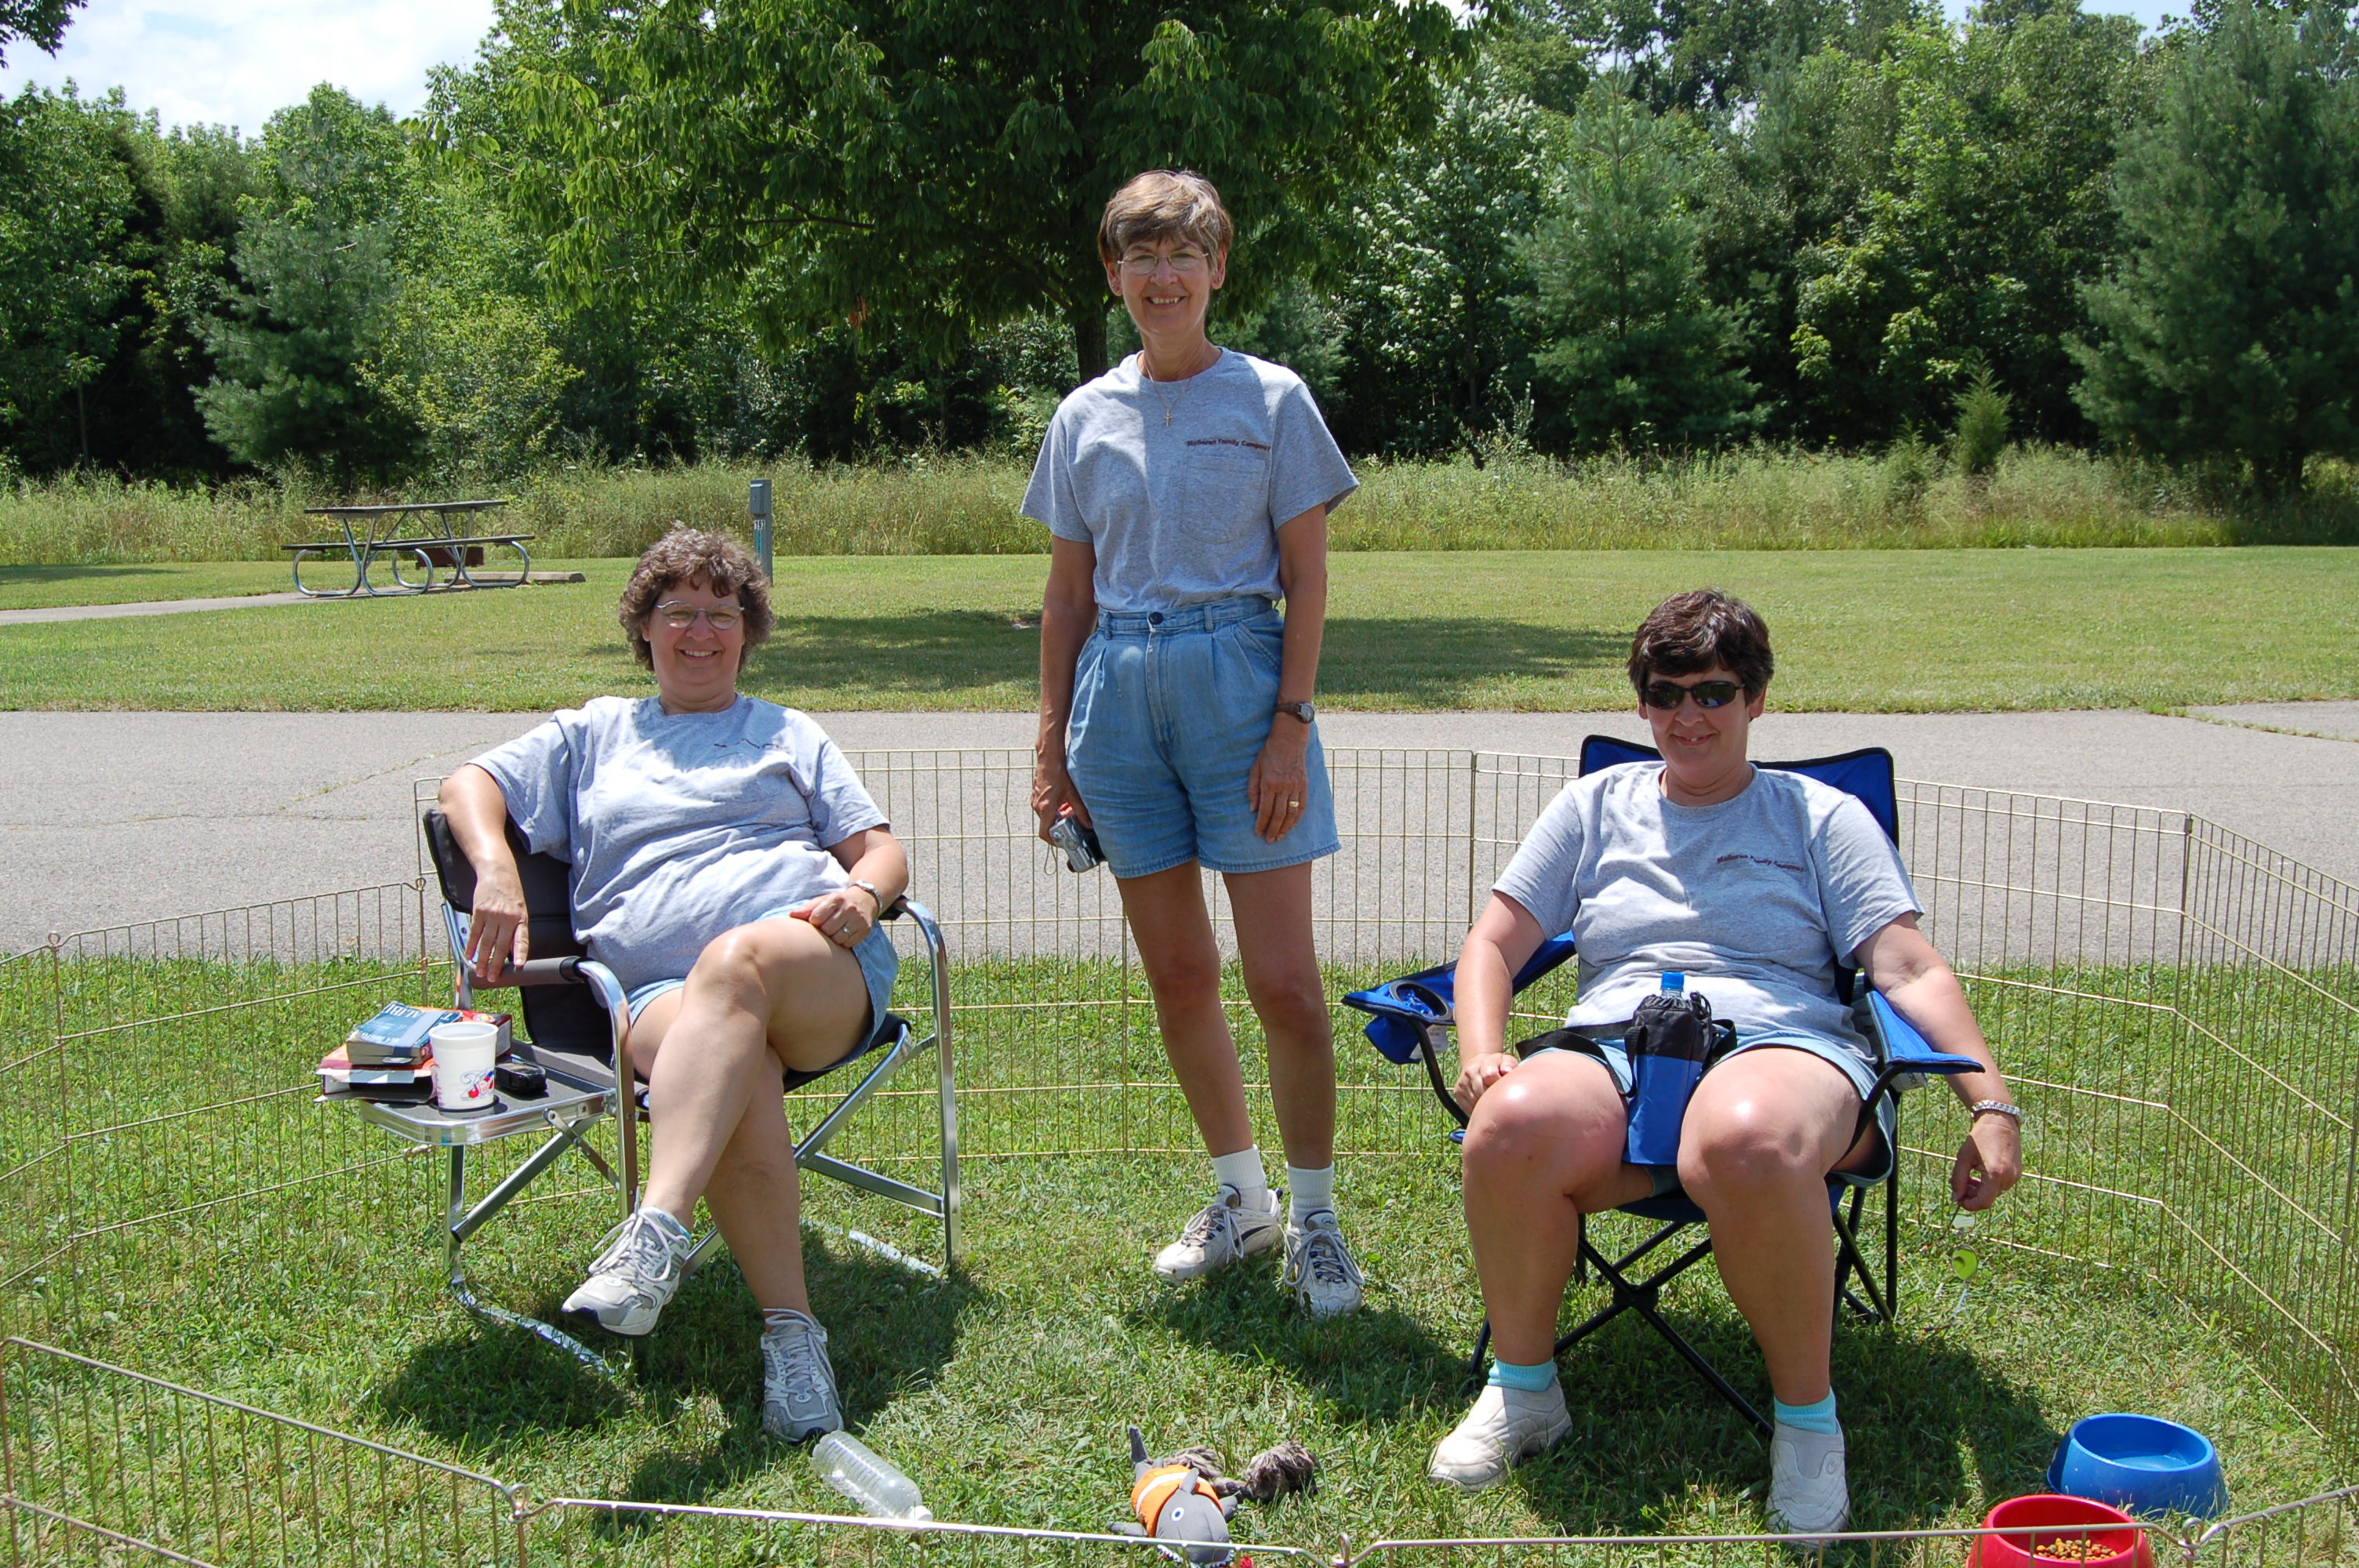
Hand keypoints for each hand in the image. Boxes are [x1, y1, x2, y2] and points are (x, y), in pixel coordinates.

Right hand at [464, 871, 528, 984]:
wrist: (498, 873)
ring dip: (482, 959)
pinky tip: (469, 955)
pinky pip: (474, 933)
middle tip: (493, 977)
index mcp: (520, 918)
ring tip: (480, 971)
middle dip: (496, 964)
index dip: (520, 953)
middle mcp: (507, 918)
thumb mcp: (520, 909)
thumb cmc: (511, 892)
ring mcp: (492, 915)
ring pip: (486, 942)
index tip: (519, 965)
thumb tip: (513, 949)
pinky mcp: (479, 912)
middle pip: (501, 945)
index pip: (522, 939)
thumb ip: (516, 928)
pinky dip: (471, 946)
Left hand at [794, 885, 877, 949]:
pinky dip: (843, 942)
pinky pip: (847, 943)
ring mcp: (858, 920)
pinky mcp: (865, 930)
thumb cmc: (837, 903)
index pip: (817, 917)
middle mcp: (849, 909)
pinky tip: (843, 934)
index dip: (814, 922)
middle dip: (823, 931)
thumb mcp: (822, 901)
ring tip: (834, 931)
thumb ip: (807, 908)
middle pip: (827, 930)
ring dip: (832, 938)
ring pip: (837, 938)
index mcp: (836, 899)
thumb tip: (791, 915)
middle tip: (825, 927)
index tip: (816, 920)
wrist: (864, 900)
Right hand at [1031, 753, 1090, 843]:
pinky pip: (1044, 807)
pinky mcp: (1036, 795)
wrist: (1048, 758)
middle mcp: (1037, 806)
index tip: (1062, 842)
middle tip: (1071, 825)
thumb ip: (1081, 811)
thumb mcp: (1073, 794)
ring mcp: (1035, 800)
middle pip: (1046, 824)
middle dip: (1059, 827)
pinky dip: (1054, 809)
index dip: (1053, 841)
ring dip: (1057, 816)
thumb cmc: (1058, 773)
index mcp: (1045, 808)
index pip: (1044, 833)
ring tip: (1068, 811)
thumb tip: (1088, 824)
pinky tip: (1063, 801)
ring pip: (1046, 816)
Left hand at [1247, 721, 1310, 842]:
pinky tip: (1292, 826)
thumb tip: (1252, 809)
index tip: (1258, 833)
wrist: (1290, 740)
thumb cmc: (1269, 753)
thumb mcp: (1255, 768)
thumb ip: (1253, 789)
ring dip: (1285, 828)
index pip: (1265, 810)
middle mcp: (1284, 787)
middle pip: (1279, 815)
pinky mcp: (1304, 786)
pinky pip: (1302, 806)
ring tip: (1280, 837)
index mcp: (1269, 783)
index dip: (1261, 824)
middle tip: (1269, 841)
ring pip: (1292, 813)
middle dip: (1273, 830)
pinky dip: (1297, 818)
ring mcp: (1296, 787)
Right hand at [1453, 1051, 1517, 1112]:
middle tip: (1498, 1097)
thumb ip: (1509, 1065)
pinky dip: (1477, 1108)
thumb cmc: (1497, 1066)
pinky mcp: (1457, 1092)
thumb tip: (1507, 1071)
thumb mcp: (1506, 1061)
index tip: (1503, 1088)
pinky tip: (1482, 1103)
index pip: (1489, 1075)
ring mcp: (1463, 1082)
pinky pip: (1468, 1107)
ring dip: (1484, 1104)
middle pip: (1482, 1091)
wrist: (1477, 1064)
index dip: (1498, 1085)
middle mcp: (1471, 1070)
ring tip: (1491, 1100)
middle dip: (1492, 1097)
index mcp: (1485, 1061)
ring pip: (1475, 1101)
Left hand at [1951, 1113, 2021, 1209]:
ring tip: (1969, 1175)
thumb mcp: (1964, 1157)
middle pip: (1988, 1198)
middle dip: (1972, 1195)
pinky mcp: (2017, 1173)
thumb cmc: (1980, 1138)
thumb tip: (1955, 1198)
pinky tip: (1980, 1171)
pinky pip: (2001, 1185)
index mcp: (1995, 1174)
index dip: (1969, 1205)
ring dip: (1980, 1189)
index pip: (1983, 1202)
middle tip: (1960, 1184)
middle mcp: (2008, 1178)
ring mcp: (2015, 1176)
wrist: (2000, 1122)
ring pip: (1994, 1192)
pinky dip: (1989, 1183)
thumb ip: (1958, 1179)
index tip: (1958, 1200)